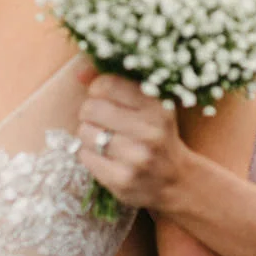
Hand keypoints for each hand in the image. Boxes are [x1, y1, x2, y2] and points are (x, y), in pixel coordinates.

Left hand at [76, 72, 190, 211]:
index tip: (105, 98)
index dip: (98, 90)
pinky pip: (83, 156)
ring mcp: (136, 158)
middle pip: (90, 108)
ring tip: (106, 141)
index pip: (106, 84)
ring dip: (89, 135)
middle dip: (91, 114)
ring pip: (84, 132)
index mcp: (157, 107)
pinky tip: (105, 157)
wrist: (177, 181)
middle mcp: (150, 131)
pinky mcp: (121, 180)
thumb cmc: (156, 135)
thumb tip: (79, 74)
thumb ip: (116, 83)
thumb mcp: (149, 105)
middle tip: (103, 122)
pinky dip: (88, 154)